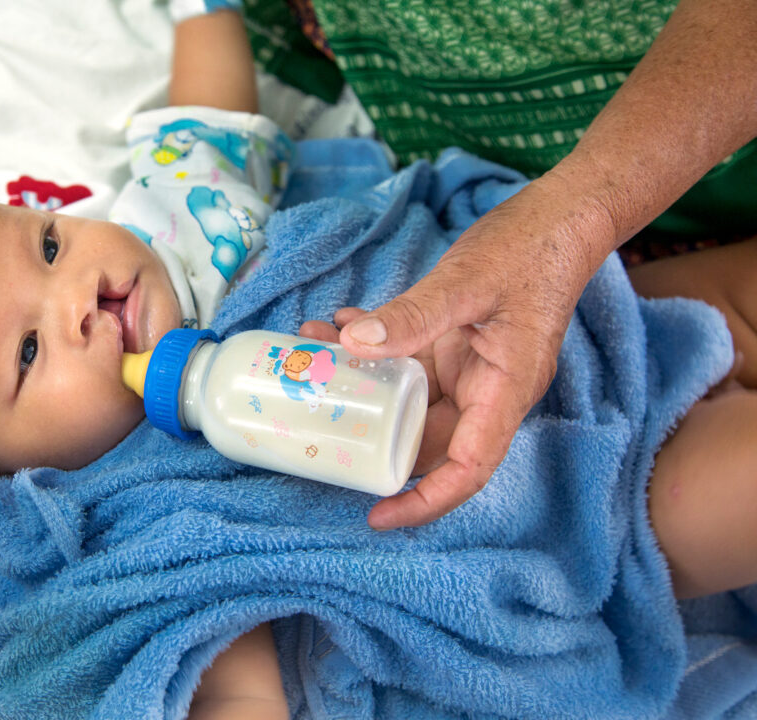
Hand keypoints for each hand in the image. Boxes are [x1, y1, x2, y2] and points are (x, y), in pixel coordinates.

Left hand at [302, 176, 612, 528]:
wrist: (559, 218)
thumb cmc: (530, 250)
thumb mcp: (466, 282)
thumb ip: (413, 315)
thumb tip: (352, 342)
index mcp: (504, 390)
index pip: (468, 468)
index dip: (426, 502)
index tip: (378, 515)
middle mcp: (486, 390)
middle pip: (426, 438)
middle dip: (370, 432)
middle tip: (317, 418)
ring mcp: (468, 369)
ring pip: (407, 398)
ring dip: (362, 380)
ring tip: (314, 349)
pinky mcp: (454, 346)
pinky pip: (407, 362)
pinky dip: (371, 347)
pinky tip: (338, 323)